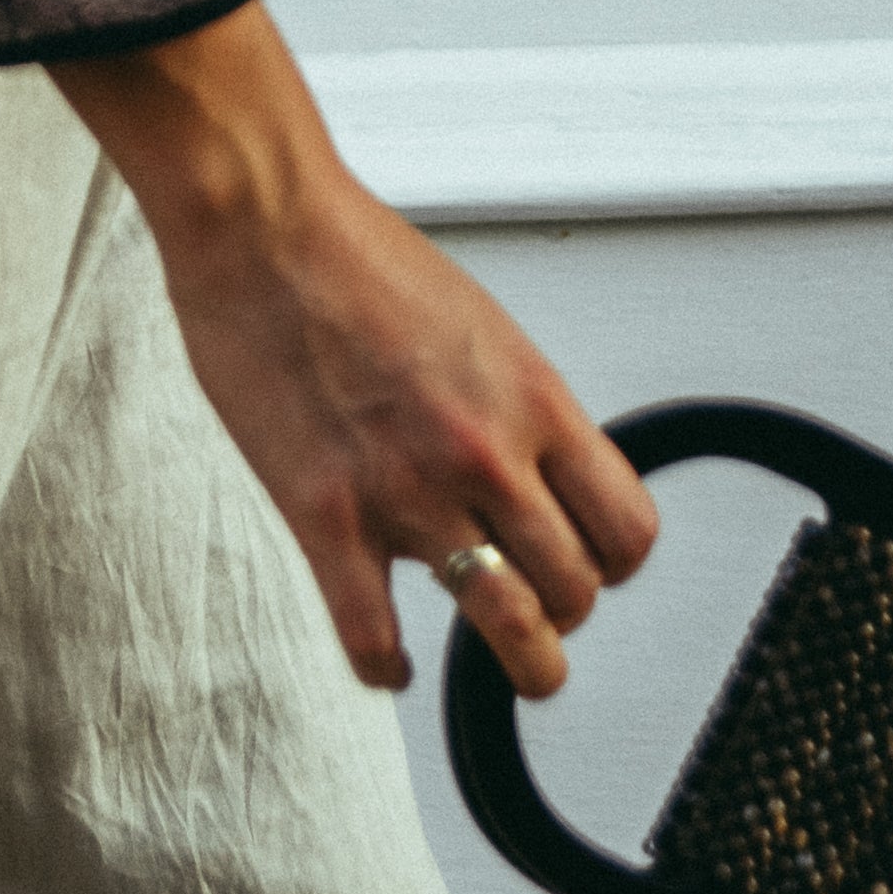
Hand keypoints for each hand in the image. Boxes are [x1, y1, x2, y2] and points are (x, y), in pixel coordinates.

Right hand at [60, 1, 653, 693]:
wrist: (265, 225)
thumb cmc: (358, 257)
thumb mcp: (480, 324)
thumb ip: (513, 405)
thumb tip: (528, 466)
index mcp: (533, 399)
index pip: (627, 528)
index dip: (612, 561)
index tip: (588, 561)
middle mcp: (485, 452)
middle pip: (575, 591)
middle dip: (564, 612)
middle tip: (539, 606)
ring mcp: (407, 492)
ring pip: (506, 626)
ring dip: (519, 661)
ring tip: (510, 663)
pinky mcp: (327, 516)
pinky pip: (373, 636)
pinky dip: (388, 668)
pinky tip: (392, 664)